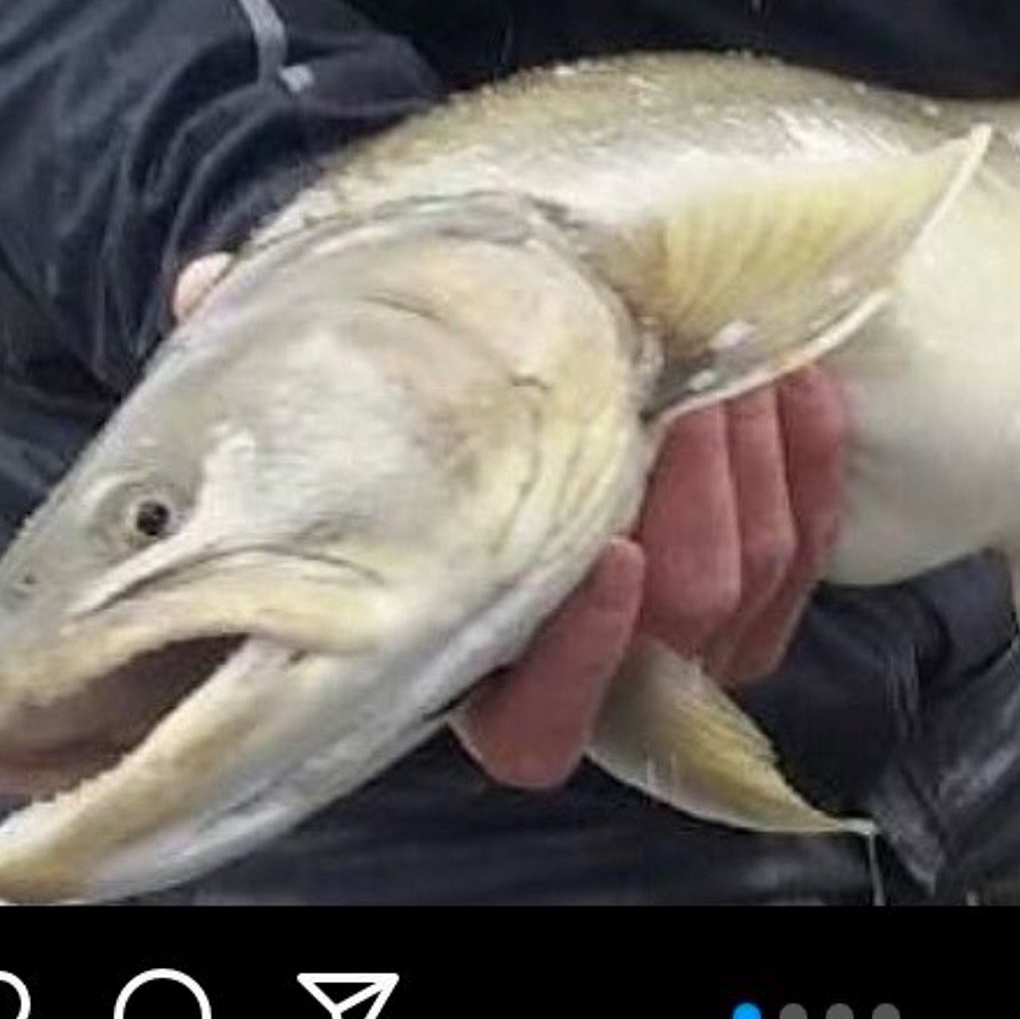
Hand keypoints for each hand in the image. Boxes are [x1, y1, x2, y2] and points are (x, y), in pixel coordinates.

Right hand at [172, 258, 849, 795]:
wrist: (489, 397)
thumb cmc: (402, 422)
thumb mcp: (325, 389)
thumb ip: (267, 350)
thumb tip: (206, 288)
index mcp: (475, 670)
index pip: (539, 731)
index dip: (583, 658)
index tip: (610, 554)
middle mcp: (591, 674)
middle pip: (678, 623)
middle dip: (695, 498)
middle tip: (682, 384)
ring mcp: (687, 639)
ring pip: (752, 578)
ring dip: (753, 463)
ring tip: (724, 358)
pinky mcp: (762, 594)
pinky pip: (813, 547)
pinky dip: (810, 458)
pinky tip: (791, 380)